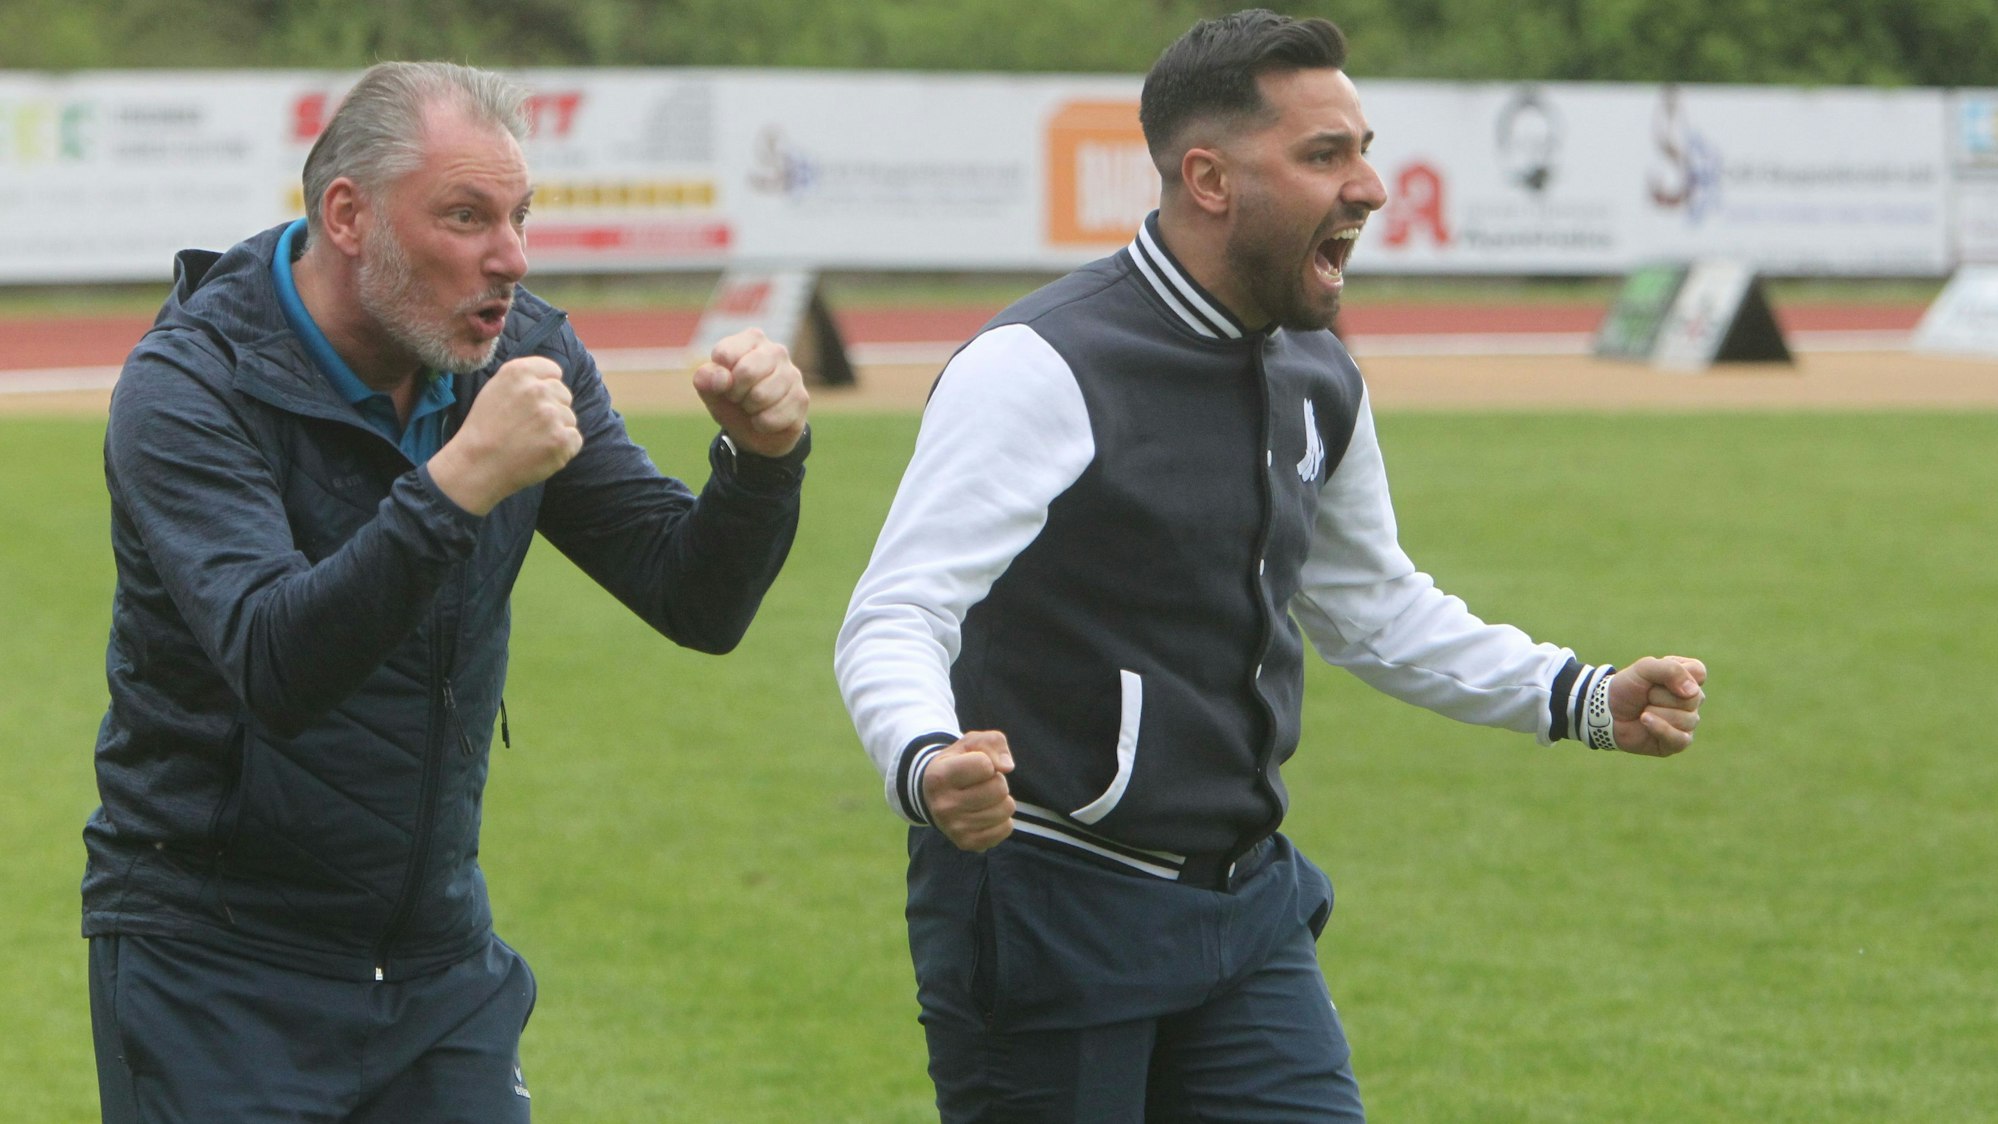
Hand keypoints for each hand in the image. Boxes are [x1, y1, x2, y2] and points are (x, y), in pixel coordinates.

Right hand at [428, 357, 581, 515]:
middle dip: (552, 409)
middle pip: (564, 394)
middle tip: (529, 426)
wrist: (477, 465)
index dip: (546, 387)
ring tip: (530, 441)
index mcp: (519, 372)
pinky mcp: (562, 439)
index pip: (553, 371)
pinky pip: (574, 439)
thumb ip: (524, 380)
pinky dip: (563, 449)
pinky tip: (540, 453)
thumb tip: (552, 379)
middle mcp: (538, 389)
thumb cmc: (485, 429)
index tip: (534, 403)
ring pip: (569, 418)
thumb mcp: (495, 389)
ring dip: (556, 430)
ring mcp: (552, 415)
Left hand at [692, 328, 809, 457]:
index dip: (719, 378)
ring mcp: (792, 373)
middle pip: (747, 372)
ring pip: (761, 396)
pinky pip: (773, 417)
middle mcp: (775, 350)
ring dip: (750, 410)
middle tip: (739, 397)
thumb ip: (706, 378)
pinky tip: (766, 419)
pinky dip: (762, 424)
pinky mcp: (802, 398)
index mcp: (751, 339)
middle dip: (736, 393)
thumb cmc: (731, 401)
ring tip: (753, 407)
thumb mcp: (710, 390)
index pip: (725, 354)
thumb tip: (722, 378)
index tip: (725, 383)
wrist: (756, 430)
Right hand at [922, 730, 1014, 852]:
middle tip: (981, 783)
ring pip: (1006, 808)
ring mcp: (954, 828)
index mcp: (938, 777)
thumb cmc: (959, 763)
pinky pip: (1006, 828)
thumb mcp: (971, 743)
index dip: (987, 761)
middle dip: (997, 781)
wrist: (936, 795)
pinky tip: (985, 813)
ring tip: (983, 797)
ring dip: (1001, 799)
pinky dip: (1002, 818)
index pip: (985, 765)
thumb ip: (993, 742)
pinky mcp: (967, 843)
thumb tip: (1007, 767)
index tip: (974, 765)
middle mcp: (942, 806)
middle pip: (999, 788)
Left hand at [1609, 656, 1706, 756]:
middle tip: (1645, 696)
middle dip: (1660, 695)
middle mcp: (1691, 701)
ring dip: (1656, 712)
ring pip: (1687, 719)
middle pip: (1692, 698)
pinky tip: (1644, 720)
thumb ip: (1670, 669)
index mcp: (1687, 679)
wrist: (1606, 711)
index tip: (1655, 677)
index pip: (1698, 672)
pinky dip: (1660, 729)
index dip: (1675, 674)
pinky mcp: (1678, 742)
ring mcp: (1687, 722)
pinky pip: (1680, 739)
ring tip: (1643, 711)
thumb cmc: (1626, 688)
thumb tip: (1692, 692)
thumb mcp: (1644, 668)